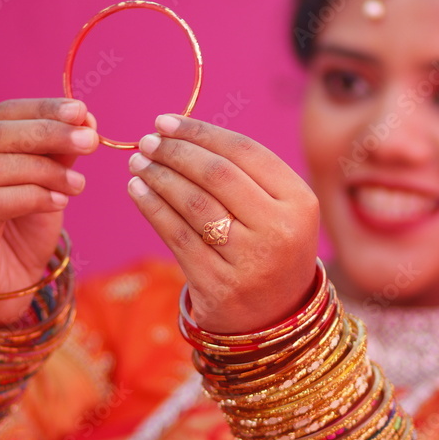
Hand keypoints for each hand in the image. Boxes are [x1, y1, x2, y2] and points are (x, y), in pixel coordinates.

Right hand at [0, 98, 98, 325]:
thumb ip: (60, 148)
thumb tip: (86, 119)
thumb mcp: (47, 179)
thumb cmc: (21, 224)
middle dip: (48, 133)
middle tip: (89, 140)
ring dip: (45, 171)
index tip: (82, 112)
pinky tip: (60, 202)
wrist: (4, 283)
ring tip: (78, 184)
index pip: (2, 113)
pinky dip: (33, 197)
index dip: (43, 109)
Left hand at [127, 114, 319, 333]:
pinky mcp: (218, 285)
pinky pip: (176, 236)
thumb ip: (244, 172)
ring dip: (159, 177)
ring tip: (139, 162)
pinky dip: (152, 207)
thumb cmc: (269, 246)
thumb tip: (179, 133)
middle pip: (216, 175)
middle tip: (148, 141)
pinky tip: (138, 190)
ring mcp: (250, 261)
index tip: (166, 121)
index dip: (200, 132)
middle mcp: (279, 230)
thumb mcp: (278, 208)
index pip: (244, 151)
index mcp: (300, 201)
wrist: (275, 318)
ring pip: (193, 203)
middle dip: (176, 152)